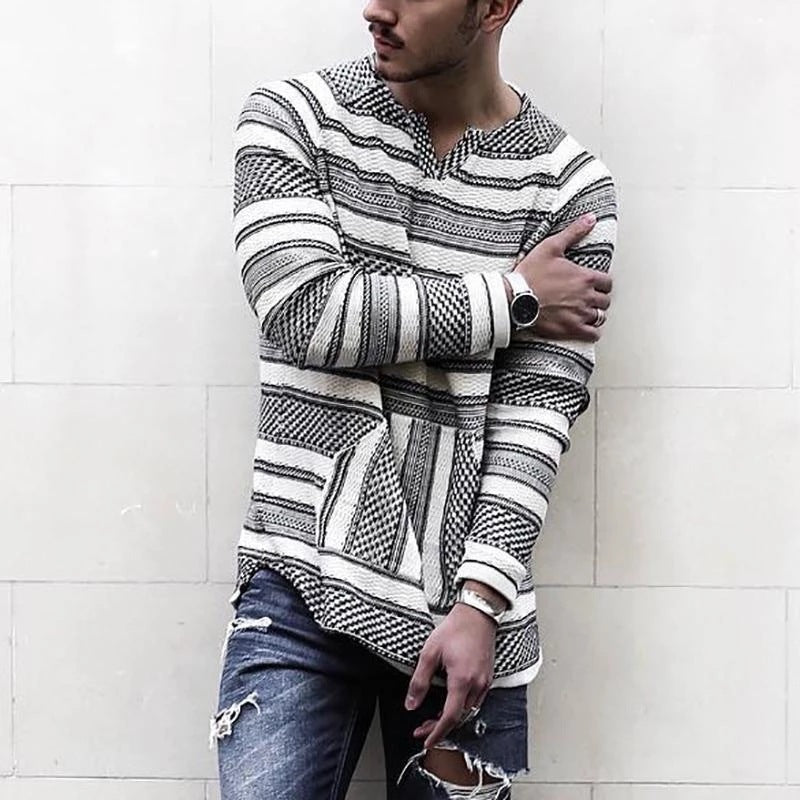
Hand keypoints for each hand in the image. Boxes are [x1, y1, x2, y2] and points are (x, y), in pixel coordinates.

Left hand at [404, 603, 496, 748]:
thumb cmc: (455, 628)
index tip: (426, 741)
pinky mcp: (488, 677)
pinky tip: (451, 704)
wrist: (478, 614)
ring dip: (452, 719)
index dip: (437, 732)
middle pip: (459, 718)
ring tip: (434, 718)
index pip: (450, 717)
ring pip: (469, 712)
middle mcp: (476, 685)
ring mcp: (484, 682)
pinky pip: (476, 701)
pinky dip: (463, 709)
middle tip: (422, 729)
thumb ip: (419, 681)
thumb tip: (411, 704)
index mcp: (462, 681)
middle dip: (440, 728)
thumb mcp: (429, 652)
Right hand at [510, 213, 612, 342]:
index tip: (593, 285)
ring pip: (600, 317)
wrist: (514, 298)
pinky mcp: (570, 329)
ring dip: (595, 314)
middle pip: (605, 301)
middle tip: (589, 298)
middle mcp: (586, 297)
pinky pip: (592, 334)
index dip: (601, 284)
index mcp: (584, 277)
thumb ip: (573, 232)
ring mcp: (579, 314)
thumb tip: (591, 218)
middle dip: (599, 299)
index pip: (607, 283)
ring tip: (586, 312)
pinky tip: (585, 328)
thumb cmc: (530, 273)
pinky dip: (592, 332)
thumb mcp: (551, 247)